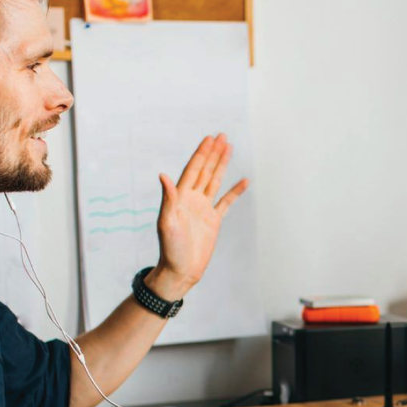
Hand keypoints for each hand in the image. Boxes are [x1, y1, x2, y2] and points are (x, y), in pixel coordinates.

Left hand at [150, 135, 248, 300]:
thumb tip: (163, 175)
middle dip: (213, 153)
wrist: (181, 270)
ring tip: (229, 148)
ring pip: (215, 181)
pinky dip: (235, 191)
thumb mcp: (166, 223)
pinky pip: (226, 202)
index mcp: (180, 197)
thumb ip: (168, 198)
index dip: (201, 154)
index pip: (193, 170)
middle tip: (222, 136)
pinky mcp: (214, 220)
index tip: (209, 139)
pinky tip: (243, 181)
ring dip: (222, 165)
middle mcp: (192, 199)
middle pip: (205, 170)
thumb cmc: (170, 249)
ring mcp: (203, 209)